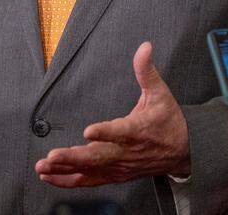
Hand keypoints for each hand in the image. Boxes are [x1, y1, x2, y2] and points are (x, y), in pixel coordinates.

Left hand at [35, 41, 190, 186]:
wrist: (183, 151)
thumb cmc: (169, 121)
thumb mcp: (160, 93)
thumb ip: (146, 70)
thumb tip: (144, 47)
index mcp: (138, 129)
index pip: (121, 132)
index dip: (105, 132)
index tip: (88, 130)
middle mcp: (127, 152)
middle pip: (99, 157)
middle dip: (74, 157)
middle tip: (53, 155)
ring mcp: (120, 166)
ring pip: (91, 171)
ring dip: (66, 170)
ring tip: (44, 166)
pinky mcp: (115, 175)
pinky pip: (89, 180)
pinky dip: (68, 181)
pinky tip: (50, 177)